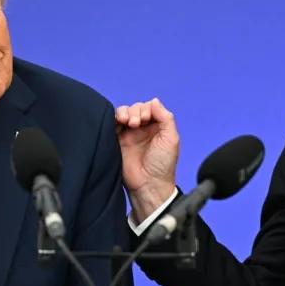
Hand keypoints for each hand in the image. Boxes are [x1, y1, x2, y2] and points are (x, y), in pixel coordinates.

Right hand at [115, 98, 178, 222]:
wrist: (148, 184)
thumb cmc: (162, 164)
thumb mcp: (171, 139)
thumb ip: (165, 118)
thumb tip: (154, 101)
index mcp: (158, 127)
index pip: (150, 108)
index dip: (147, 109)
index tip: (147, 119)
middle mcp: (143, 129)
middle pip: (136, 108)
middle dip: (136, 111)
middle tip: (137, 123)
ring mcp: (129, 134)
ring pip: (124, 113)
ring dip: (125, 113)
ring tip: (128, 122)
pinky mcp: (117, 140)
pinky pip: (112, 123)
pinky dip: (114, 118)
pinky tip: (119, 122)